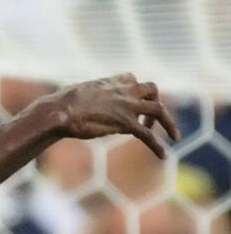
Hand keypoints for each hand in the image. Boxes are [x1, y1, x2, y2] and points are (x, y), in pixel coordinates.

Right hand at [45, 74, 179, 158]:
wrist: (58, 111)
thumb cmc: (58, 106)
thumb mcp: (74, 96)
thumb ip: (84, 98)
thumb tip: (79, 106)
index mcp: (109, 82)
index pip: (131, 79)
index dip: (135, 90)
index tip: (131, 102)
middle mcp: (122, 91)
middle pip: (151, 89)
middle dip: (155, 102)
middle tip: (150, 120)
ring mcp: (127, 106)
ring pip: (159, 109)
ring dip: (169, 122)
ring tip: (174, 136)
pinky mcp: (126, 123)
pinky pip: (149, 135)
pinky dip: (158, 146)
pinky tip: (164, 155)